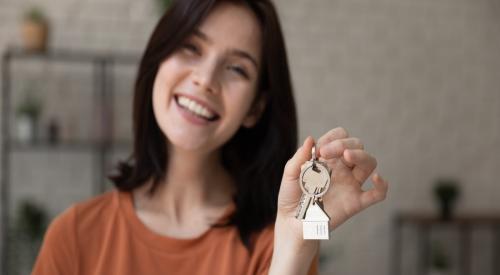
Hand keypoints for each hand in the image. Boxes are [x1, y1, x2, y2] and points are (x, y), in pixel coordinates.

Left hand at [276, 127, 388, 242]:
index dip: (334, 138)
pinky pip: (378, 194)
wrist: (292, 222)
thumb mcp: (290, 174)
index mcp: (328, 158)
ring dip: (362, 155)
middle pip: (357, 145)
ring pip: (369, 163)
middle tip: (325, 153)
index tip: (319, 149)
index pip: (341, 137)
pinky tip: (377, 178)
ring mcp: (351, 184)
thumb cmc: (291, 197)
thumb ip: (299, 157)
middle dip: (344, 143)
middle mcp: (342, 168)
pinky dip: (382, 185)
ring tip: (347, 155)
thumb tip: (311, 139)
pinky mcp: (355, 202)